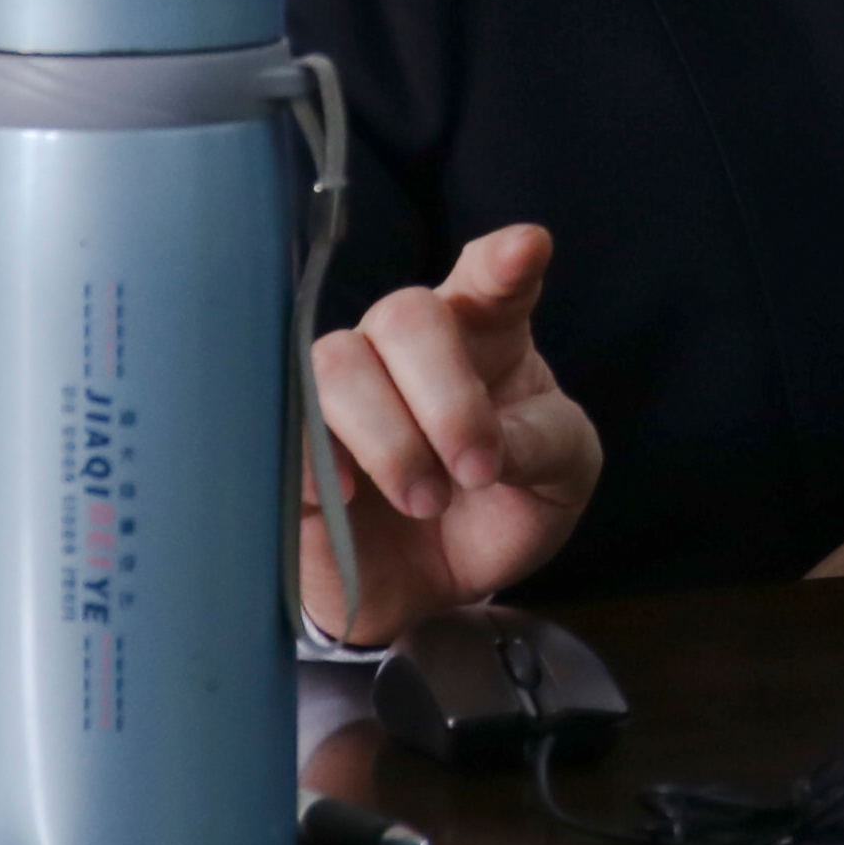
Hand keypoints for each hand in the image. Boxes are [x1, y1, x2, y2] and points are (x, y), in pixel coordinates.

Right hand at [304, 223, 599, 646]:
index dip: (504, 262)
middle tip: (478, 471)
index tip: (527, 249)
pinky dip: (321, 457)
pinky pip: (284, 422)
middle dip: (448, 394)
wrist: (430, 594)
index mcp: (486, 335)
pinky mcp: (292, 442)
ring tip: (426, 502)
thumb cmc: (499, 514)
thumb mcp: (559, 481)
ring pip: (338, 361)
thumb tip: (495, 442)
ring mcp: (343, 388)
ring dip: (392, 438)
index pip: (491, 278)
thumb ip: (546, 445)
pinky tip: (350, 495)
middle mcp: (406, 347)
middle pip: (408, 314)